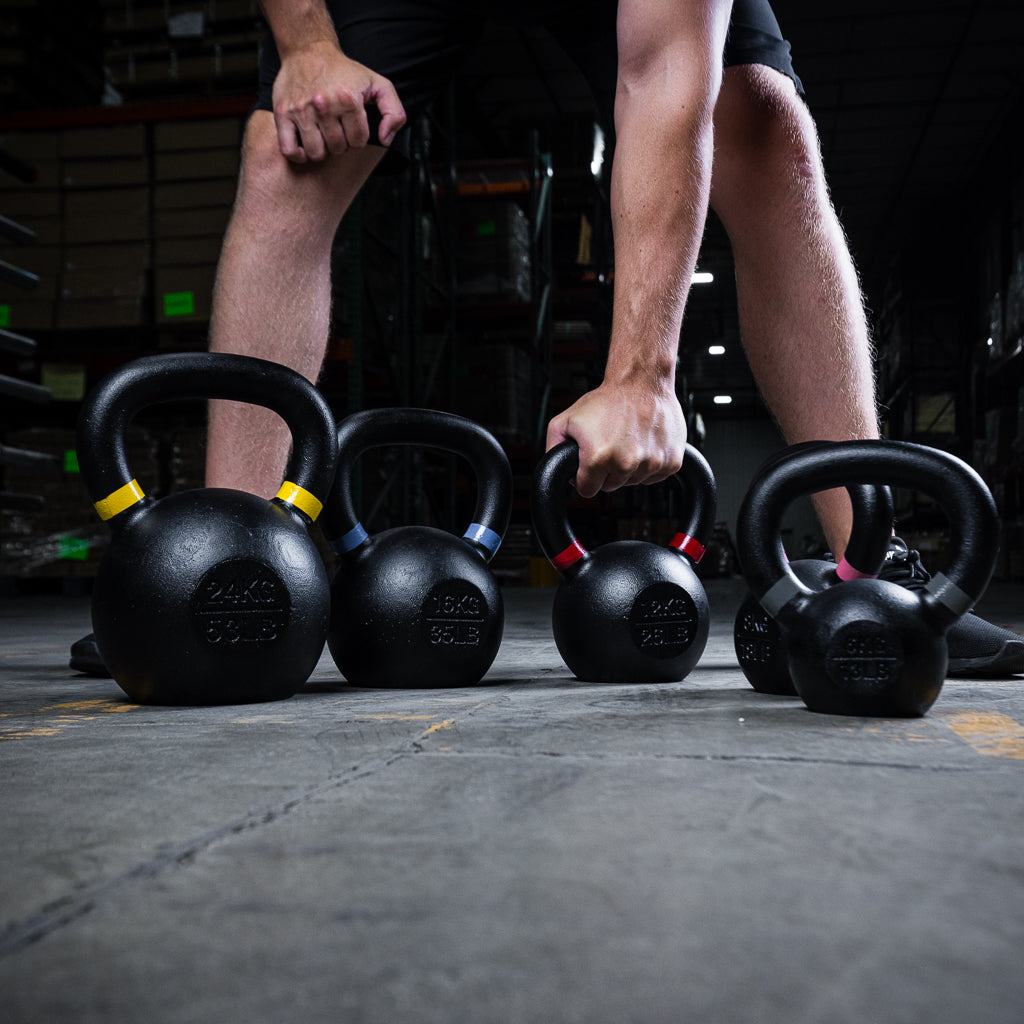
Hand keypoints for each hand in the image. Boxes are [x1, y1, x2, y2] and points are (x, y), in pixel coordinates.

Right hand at [272, 40, 405, 162]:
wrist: (308, 50)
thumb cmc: (344, 71)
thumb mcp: (378, 84)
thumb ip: (394, 112)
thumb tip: (385, 140)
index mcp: (349, 99)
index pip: (358, 142)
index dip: (357, 136)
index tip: (352, 125)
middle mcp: (324, 105)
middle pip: (337, 149)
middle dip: (340, 143)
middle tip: (336, 128)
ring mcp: (301, 110)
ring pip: (316, 153)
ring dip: (321, 149)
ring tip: (322, 135)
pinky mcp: (283, 113)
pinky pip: (289, 150)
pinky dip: (298, 154)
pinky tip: (305, 146)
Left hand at [545, 380, 686, 497]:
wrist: (641, 382)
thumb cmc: (608, 399)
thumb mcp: (565, 420)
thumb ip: (553, 448)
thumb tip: (558, 472)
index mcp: (598, 458)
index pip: (587, 490)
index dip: (585, 478)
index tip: (590, 465)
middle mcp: (626, 463)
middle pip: (611, 487)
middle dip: (606, 472)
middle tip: (609, 446)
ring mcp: (651, 463)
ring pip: (633, 482)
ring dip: (628, 468)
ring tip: (626, 442)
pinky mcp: (671, 461)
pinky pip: (655, 477)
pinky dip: (648, 464)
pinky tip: (643, 445)